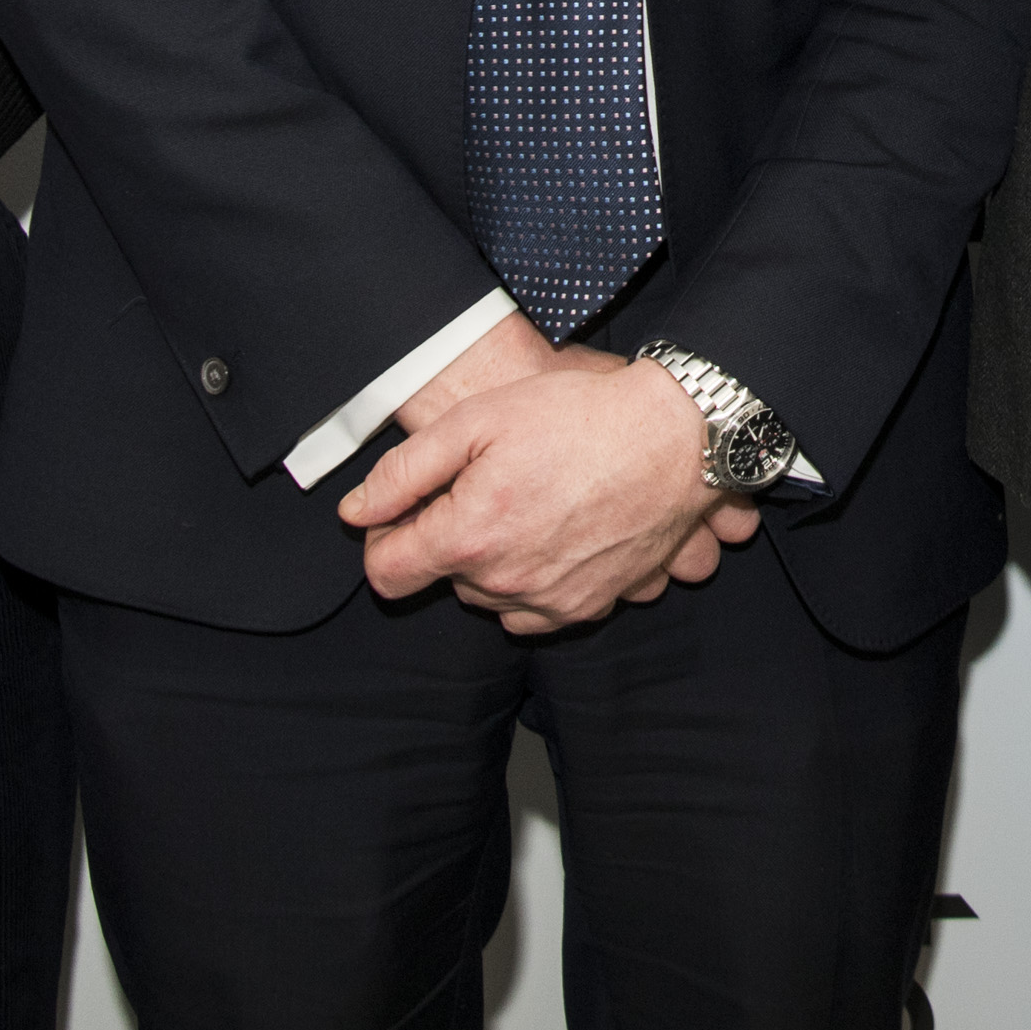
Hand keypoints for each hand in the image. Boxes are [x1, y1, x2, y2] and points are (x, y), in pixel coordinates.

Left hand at [342, 348, 758, 633]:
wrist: (676, 437)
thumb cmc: (580, 417)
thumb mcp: (478, 420)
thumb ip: (403, 472)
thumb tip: (355, 513)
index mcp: (469, 537)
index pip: (387, 573)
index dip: (384, 538)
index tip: (407, 511)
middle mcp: (506, 583)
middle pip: (444, 582)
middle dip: (451, 541)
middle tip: (485, 487)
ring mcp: (553, 601)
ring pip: (491, 600)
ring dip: (494, 566)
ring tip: (525, 507)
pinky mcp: (592, 605)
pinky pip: (541, 612)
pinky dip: (538, 582)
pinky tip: (556, 533)